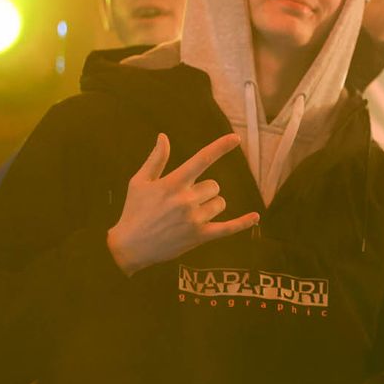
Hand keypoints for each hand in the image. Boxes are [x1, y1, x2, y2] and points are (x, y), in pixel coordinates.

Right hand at [105, 133, 257, 275]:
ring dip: (210, 205)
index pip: (201, 159)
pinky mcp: (200, 236)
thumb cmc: (134, 211)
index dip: (220, 147)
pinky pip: (228, 228)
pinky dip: (243, 223)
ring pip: (220, 202)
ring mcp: (194, 219)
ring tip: (189, 215)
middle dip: (204, 190)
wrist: (129, 247)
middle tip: (183, 202)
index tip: (236, 138)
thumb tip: (163, 136)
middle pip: (214, 186)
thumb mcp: (139, 182)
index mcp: (172, 183)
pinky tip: (255, 217)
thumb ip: (156, 159)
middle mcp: (186, 200)